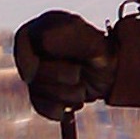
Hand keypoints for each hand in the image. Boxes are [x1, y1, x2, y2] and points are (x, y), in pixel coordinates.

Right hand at [13, 6, 139, 119]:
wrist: (115, 75)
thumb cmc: (105, 53)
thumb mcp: (94, 43)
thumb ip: (71, 38)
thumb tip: (42, 43)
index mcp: (44, 27)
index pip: (24, 41)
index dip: (33, 58)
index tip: (51, 70)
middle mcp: (36, 48)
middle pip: (31, 72)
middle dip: (59, 79)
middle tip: (79, 75)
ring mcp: (38, 70)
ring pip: (37, 91)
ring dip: (65, 95)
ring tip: (83, 90)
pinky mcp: (42, 92)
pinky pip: (39, 107)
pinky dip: (57, 111)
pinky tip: (73, 107)